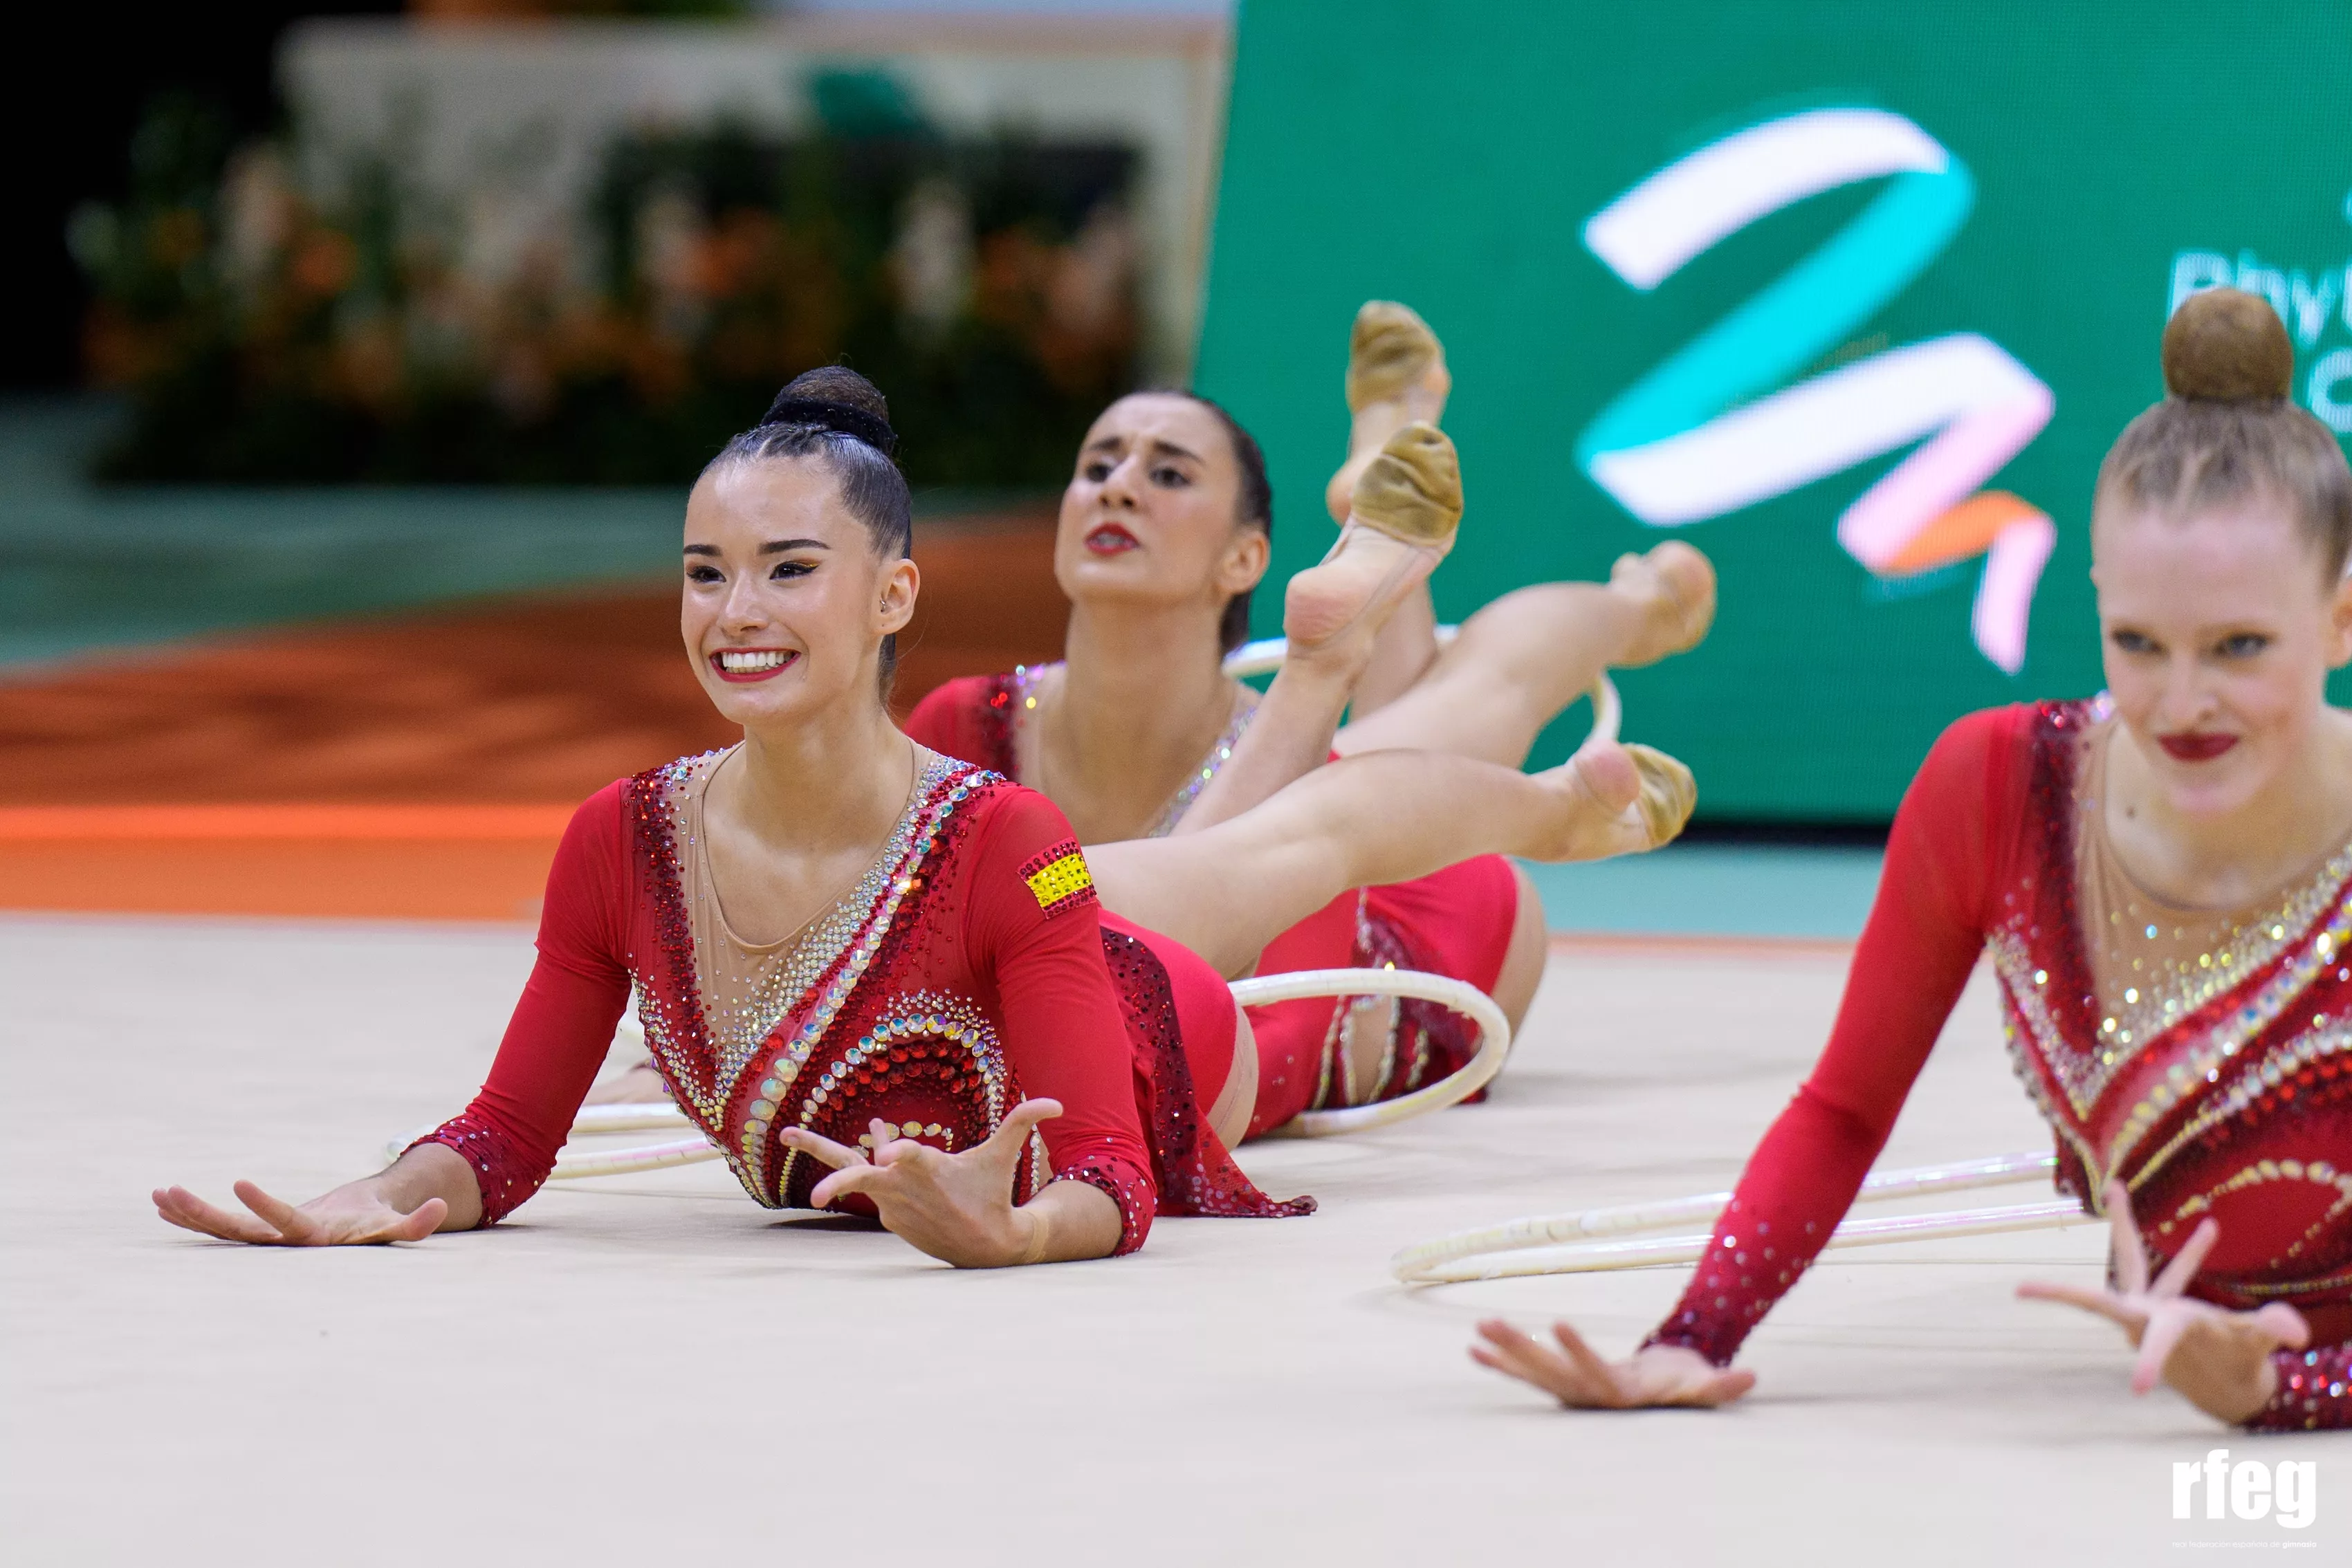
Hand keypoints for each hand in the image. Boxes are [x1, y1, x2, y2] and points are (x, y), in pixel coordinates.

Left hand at [153, 1178, 447, 1245]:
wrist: (355, 1234)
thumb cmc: (374, 1227)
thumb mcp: (393, 1225)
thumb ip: (414, 1224)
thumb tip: (438, 1210)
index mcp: (313, 1240)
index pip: (284, 1223)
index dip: (262, 1206)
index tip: (239, 1182)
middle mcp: (281, 1245)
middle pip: (237, 1233)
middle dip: (203, 1215)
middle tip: (171, 1194)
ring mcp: (264, 1240)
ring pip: (221, 1232)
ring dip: (189, 1215)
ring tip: (159, 1194)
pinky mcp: (254, 1233)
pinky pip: (218, 1227)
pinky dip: (190, 1216)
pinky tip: (163, 1203)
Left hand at [781, 1099, 1066, 1268]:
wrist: (984, 1247)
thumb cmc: (991, 1193)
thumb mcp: (1004, 1155)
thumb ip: (1023, 1122)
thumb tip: (1056, 1103)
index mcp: (929, 1169)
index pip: (908, 1157)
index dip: (895, 1151)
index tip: (884, 1151)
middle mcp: (903, 1188)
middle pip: (857, 1173)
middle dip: (825, 1164)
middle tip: (788, 1143)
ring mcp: (891, 1204)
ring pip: (857, 1174)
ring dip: (830, 1156)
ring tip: (793, 1134)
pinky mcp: (888, 1215)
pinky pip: (873, 1186)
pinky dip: (872, 1168)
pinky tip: (875, 1151)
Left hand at [1470, 1318, 1756, 1408]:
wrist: (1663, 1397)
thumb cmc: (1682, 1385)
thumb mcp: (1701, 1386)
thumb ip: (1720, 1386)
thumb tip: (1750, 1378)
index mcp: (1620, 1393)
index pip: (1594, 1371)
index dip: (1576, 1350)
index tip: (1557, 1323)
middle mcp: (1588, 1395)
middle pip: (1551, 1371)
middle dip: (1521, 1348)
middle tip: (1490, 1323)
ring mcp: (1571, 1392)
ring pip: (1534, 1371)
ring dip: (1506, 1352)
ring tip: (1477, 1330)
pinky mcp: (1561, 1385)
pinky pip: (1527, 1375)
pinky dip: (1502, 1363)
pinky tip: (1475, 1351)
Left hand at [2017, 1179, 2307, 1423]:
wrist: (2231, 1387)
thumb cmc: (2237, 1367)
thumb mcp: (2255, 1350)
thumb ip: (2270, 1333)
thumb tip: (2295, 1333)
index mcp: (2165, 1333)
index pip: (2154, 1342)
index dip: (2149, 1362)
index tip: (2138, 1388)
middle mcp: (2149, 1318)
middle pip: (2106, 1293)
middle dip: (2066, 1291)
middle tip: (2021, 1290)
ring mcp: (2154, 1310)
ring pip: (2136, 1264)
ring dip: (2124, 1226)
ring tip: (2114, 1186)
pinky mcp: (2167, 1307)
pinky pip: (2177, 1274)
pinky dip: (2192, 1253)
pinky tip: (2210, 1227)